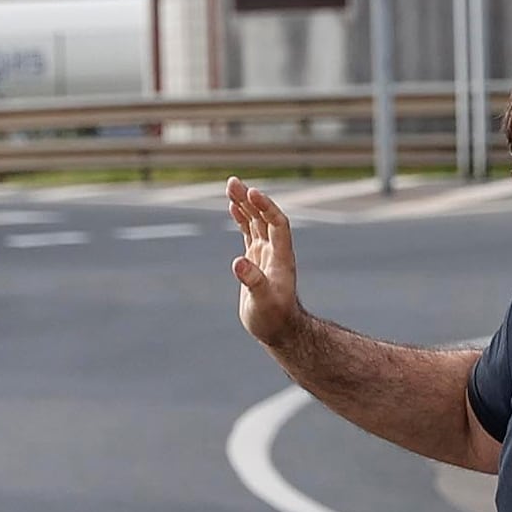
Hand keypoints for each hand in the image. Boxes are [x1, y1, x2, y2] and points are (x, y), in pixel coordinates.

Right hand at [226, 176, 305, 349]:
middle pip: (264, 217)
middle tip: (232, 182)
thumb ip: (253, 281)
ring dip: (244, 204)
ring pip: (255, 221)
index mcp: (281, 257)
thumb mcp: (262, 301)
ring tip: (230, 186)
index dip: (266, 207)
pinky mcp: (255, 260)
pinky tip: (232, 206)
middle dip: (249, 199)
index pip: (277, 223)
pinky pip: (249, 232)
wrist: (278, 330)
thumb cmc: (273, 318)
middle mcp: (275, 251)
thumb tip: (238, 262)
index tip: (251, 193)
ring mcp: (265, 254)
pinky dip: (241, 218)